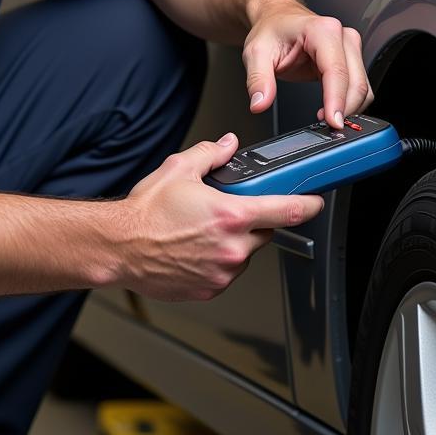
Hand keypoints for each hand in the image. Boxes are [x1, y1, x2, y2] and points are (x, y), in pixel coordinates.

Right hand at [113, 134, 323, 300]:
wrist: (120, 247)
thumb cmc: (146, 213)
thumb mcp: (179, 169)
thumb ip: (211, 154)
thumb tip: (228, 145)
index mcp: (231, 215)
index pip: (286, 211)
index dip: (307, 205)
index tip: (315, 202)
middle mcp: (232, 247)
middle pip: (265, 232)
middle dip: (252, 221)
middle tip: (225, 211)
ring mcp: (223, 272)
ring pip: (245, 253)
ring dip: (234, 242)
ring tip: (201, 231)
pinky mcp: (211, 289)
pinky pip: (226, 273)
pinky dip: (218, 261)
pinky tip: (194, 249)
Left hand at [243, 1, 371, 128]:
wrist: (275, 18)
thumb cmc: (270, 30)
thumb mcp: (255, 53)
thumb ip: (258, 79)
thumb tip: (260, 103)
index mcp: (322, 30)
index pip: (336, 71)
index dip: (336, 100)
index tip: (332, 122)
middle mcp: (342, 36)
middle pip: (355, 82)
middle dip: (344, 109)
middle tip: (326, 128)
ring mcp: (349, 47)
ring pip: (362, 86)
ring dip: (349, 108)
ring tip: (325, 119)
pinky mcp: (350, 59)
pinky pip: (358, 86)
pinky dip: (349, 103)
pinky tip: (330, 110)